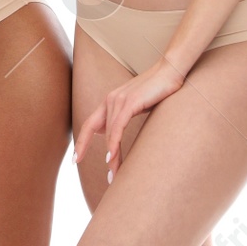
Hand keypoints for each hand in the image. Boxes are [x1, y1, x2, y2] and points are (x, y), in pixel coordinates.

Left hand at [73, 58, 185, 178]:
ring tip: (113, 175)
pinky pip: (118, 126)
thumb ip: (123, 117)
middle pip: (92, 129)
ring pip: (108, 133)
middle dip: (86, 149)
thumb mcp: (136, 105)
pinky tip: (111, 157)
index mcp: (110, 102)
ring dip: (111, 156)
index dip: (81, 142)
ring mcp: (119, 100)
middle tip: (89, 170)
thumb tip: (113, 132)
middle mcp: (110, 100)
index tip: (75, 159)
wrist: (171, 70)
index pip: (90, 124)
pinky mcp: (130, 101)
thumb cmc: (157, 90)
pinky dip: (113, 142)